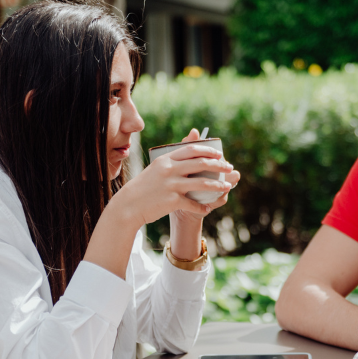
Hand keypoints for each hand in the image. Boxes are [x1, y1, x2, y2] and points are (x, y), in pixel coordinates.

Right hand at [111, 129, 233, 226]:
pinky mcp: (172, 201)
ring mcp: (171, 185)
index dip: (208, 150)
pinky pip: (193, 204)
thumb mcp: (155, 170)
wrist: (128, 205)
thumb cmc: (143, 188)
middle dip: (219, 165)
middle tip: (229, 167)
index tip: (219, 154)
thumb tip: (188, 157)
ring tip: (227, 187)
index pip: (191, 149)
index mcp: (166, 159)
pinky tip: (208, 209)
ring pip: (202, 183)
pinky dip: (202, 207)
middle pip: (201, 163)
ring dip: (217, 185)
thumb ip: (171, 162)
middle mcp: (169, 169)